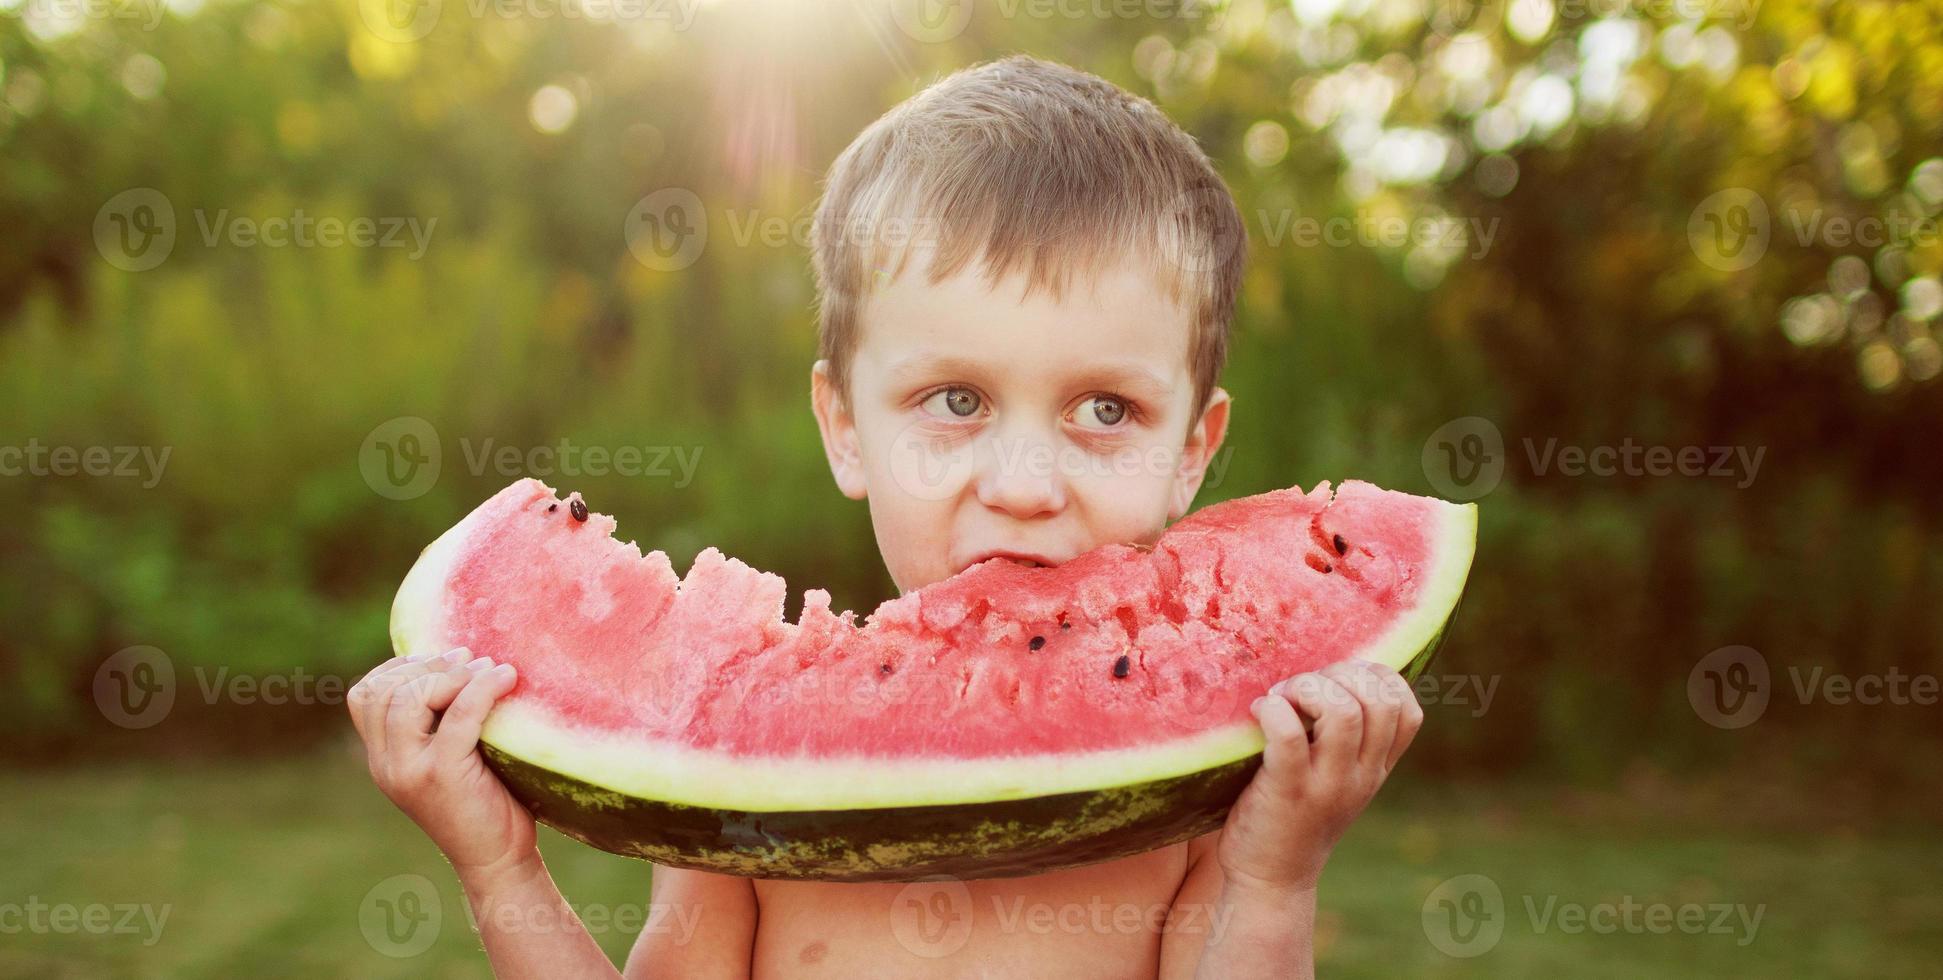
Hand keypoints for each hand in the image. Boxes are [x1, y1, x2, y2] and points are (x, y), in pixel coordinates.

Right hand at [348, 647, 534, 877]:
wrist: (498, 861)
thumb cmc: (485, 803)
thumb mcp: (449, 759)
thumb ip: (438, 723)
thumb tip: (461, 661)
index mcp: (382, 760)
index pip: (363, 697)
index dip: (397, 667)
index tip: (439, 659)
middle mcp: (386, 766)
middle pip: (384, 691)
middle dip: (427, 665)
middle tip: (468, 658)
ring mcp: (409, 771)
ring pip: (409, 698)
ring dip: (452, 673)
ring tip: (489, 668)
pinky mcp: (443, 774)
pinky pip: (459, 713)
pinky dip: (484, 687)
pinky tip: (507, 678)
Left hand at [1217, 660, 1422, 892]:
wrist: (1271, 878)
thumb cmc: (1293, 814)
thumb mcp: (1337, 778)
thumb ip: (1346, 739)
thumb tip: (1327, 674)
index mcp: (1376, 768)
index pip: (1407, 709)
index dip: (1376, 677)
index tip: (1336, 679)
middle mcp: (1362, 776)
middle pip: (1380, 700)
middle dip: (1339, 673)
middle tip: (1301, 688)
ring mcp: (1329, 786)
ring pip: (1343, 711)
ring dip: (1308, 687)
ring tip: (1281, 697)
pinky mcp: (1289, 792)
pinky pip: (1290, 735)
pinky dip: (1274, 710)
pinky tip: (1259, 711)